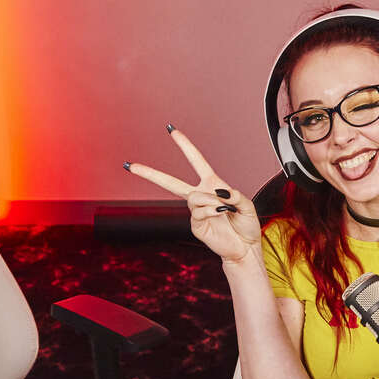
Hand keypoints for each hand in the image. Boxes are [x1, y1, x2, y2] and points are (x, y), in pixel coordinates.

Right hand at [124, 126, 261, 263]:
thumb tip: (218, 194)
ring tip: (224, 209)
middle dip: (150, 174)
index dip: (185, 145)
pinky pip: (199, 212)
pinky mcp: (196, 225)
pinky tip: (221, 214)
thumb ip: (235, 196)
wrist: (245, 248)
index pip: (196, 161)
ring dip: (209, 201)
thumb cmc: (246, 225)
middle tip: (131, 165)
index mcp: (213, 184)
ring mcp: (196, 211)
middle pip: (170, 182)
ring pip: (193, 197)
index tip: (172, 130)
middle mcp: (201, 196)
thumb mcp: (247, 205)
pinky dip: (212, 211)